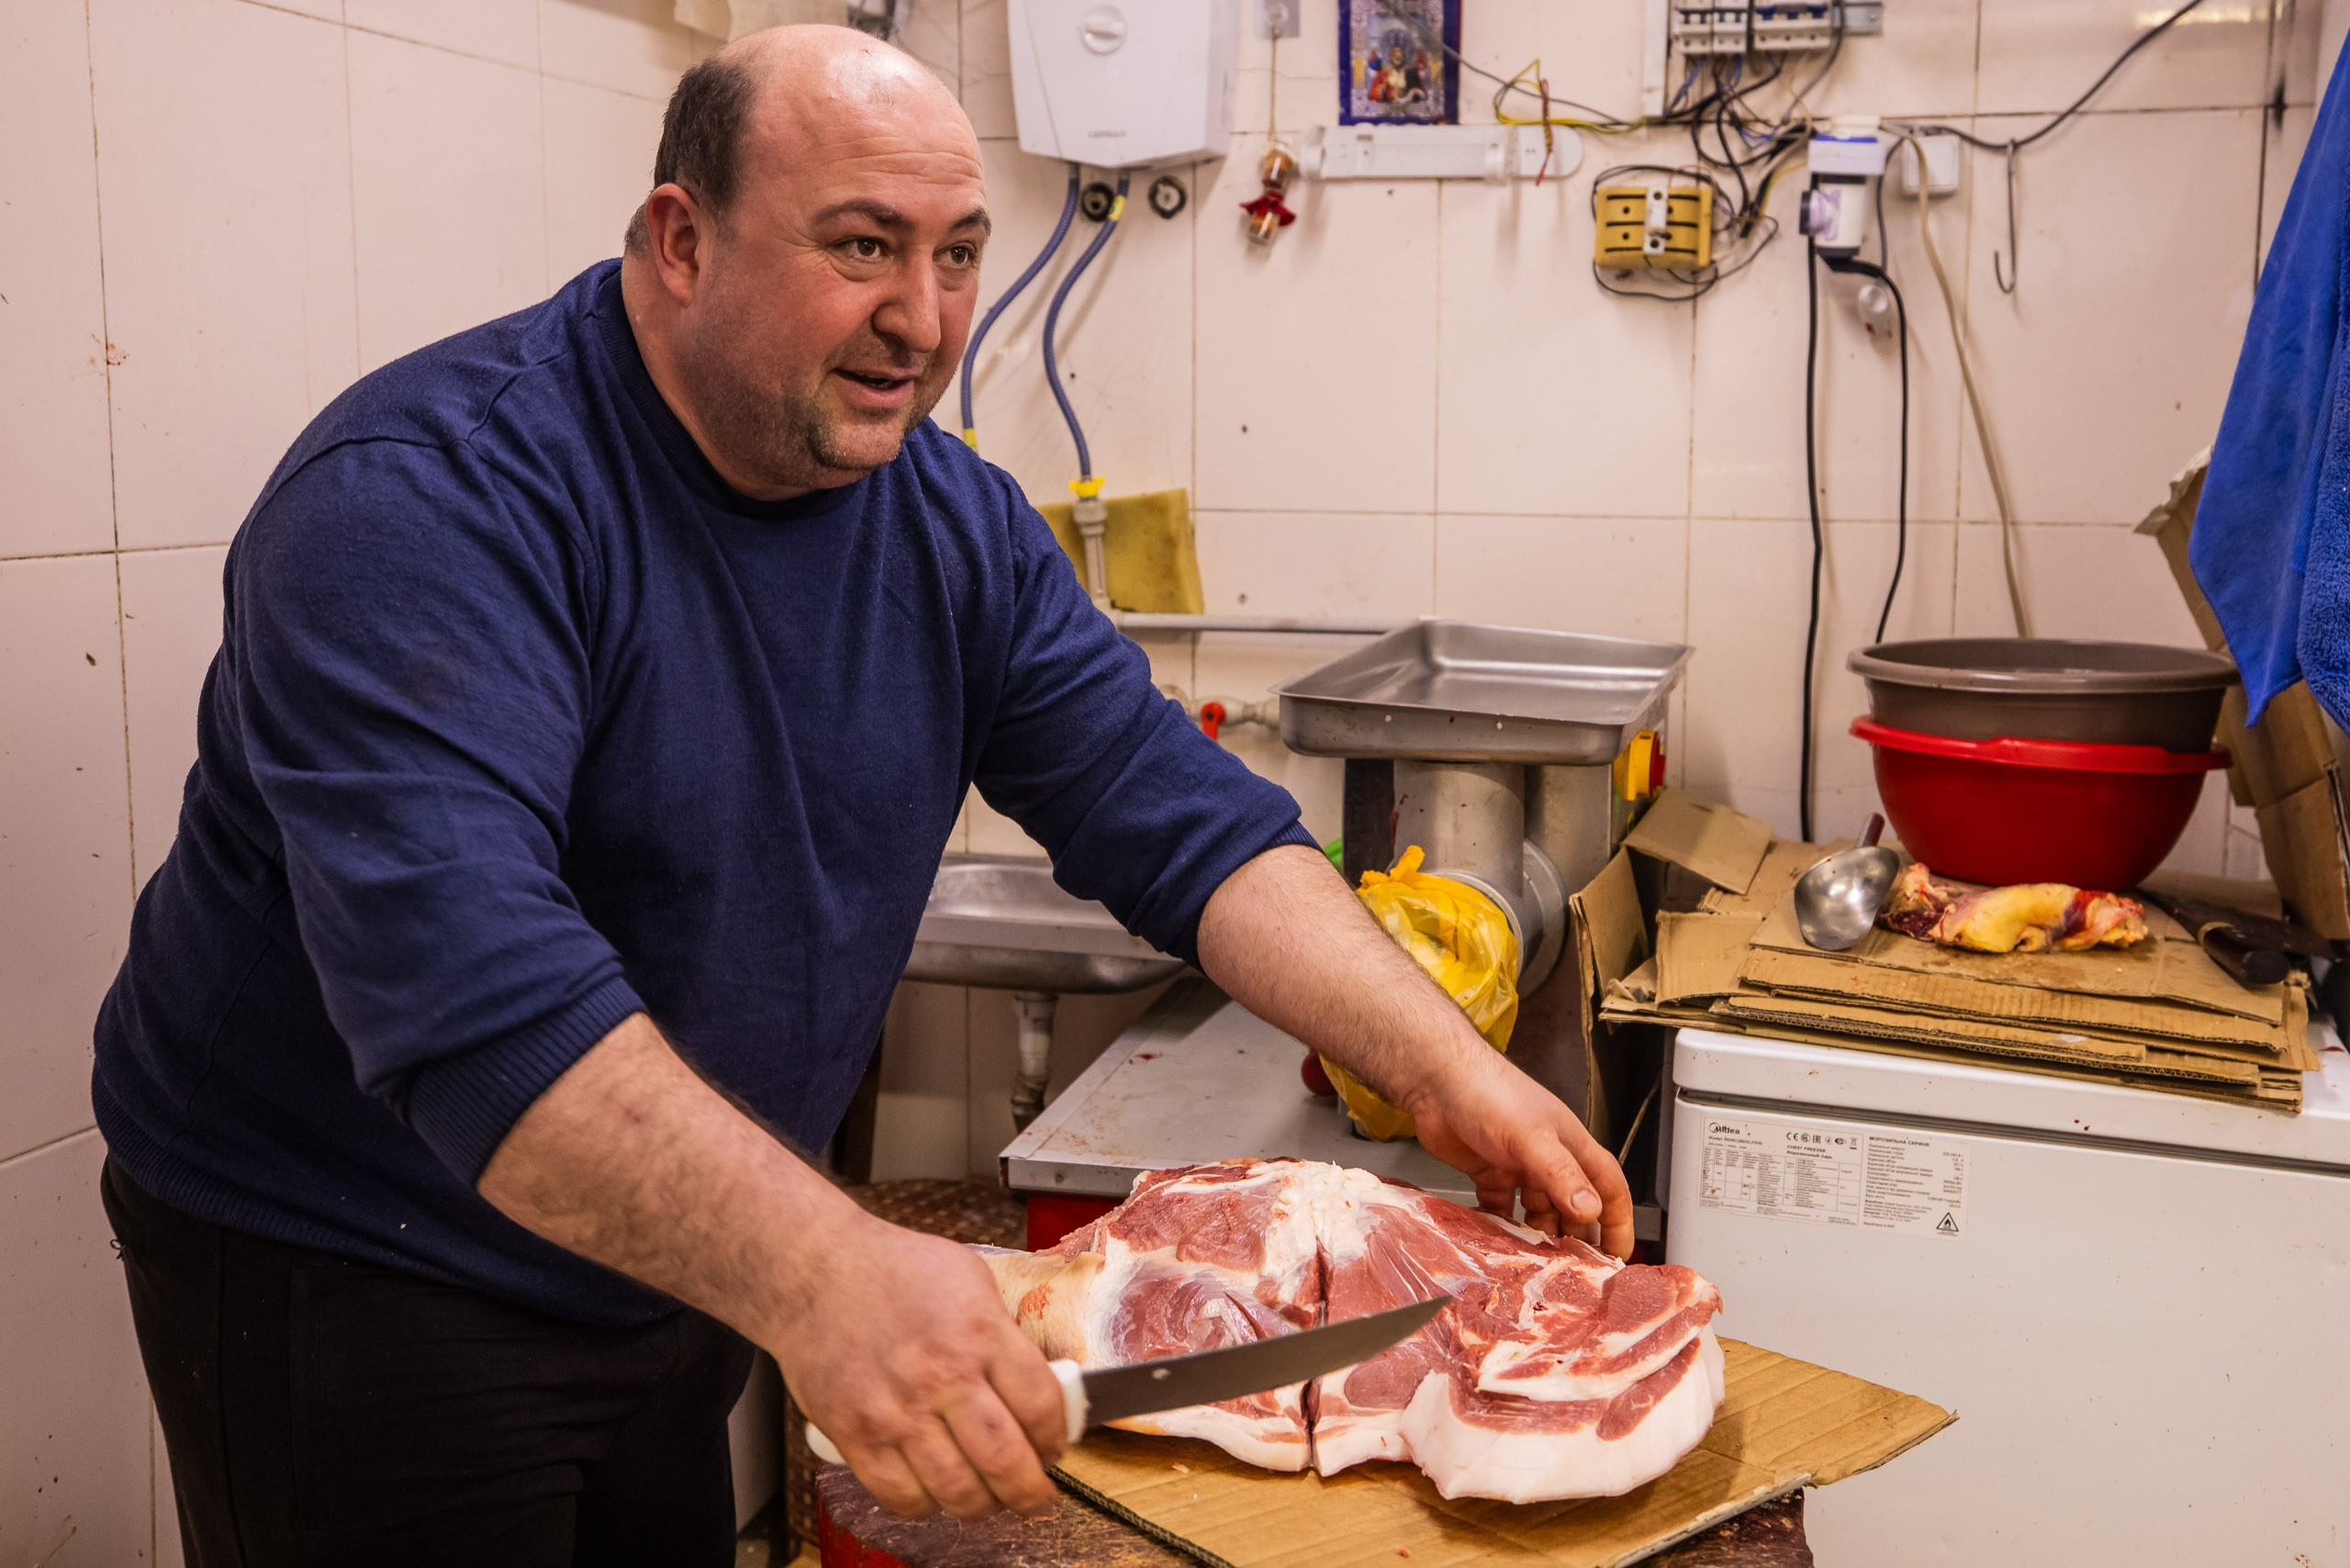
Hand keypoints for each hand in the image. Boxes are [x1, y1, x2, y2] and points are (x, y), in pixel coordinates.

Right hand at [771, 1214, 1066, 1518]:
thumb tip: (1039, 1383)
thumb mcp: (970, 1278)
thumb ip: (1004, 1333)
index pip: (1041, 1405)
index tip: (1054, 1448)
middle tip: (1035, 1497)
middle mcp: (942, 1375)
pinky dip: (926, 1506)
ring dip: (983, 1506)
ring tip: (989, 1499)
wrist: (816, 1269)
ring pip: (957, 1489)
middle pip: (1005, 1460)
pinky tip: (935, 1493)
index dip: (1057, 1439)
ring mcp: (896, 1410)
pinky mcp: (855, 1434)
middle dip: (1030, 1492)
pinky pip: (900, 1496)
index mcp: (981, 1332)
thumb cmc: (893, 1269)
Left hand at [1401, 1044, 1635, 1260]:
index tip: (1618, 1255)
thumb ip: (1561, 1174)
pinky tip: (1500, 1246)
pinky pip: (1502, 1210)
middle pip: (1574, 1206)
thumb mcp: (1533, 1138)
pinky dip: (1503, 1229)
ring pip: (1538, 1211)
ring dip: (1540, 1237)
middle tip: (1575, 1272)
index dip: (1618, 1221)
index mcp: (1571, 1146)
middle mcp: (1549, 1158)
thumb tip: (1590, 1210)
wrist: (1438, 1082)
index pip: (1608, 1188)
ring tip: (1539, 1266)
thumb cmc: (1492, 1096)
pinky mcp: (1488, 1173)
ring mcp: (1518, 1166)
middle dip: (1578, 1237)